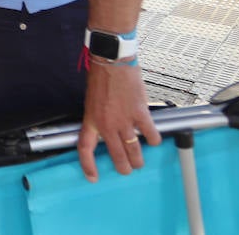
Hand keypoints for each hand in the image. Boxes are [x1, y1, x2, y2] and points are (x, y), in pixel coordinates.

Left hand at [75, 61, 160, 181]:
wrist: (112, 61)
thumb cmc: (101, 76)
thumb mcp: (92, 100)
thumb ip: (98, 117)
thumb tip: (107, 131)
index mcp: (91, 119)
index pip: (85, 148)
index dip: (88, 165)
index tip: (92, 177)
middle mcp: (107, 124)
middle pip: (116, 155)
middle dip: (123, 167)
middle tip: (127, 169)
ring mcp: (124, 120)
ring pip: (134, 150)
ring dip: (138, 159)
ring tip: (140, 162)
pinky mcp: (140, 113)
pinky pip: (150, 134)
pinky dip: (154, 139)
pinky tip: (153, 139)